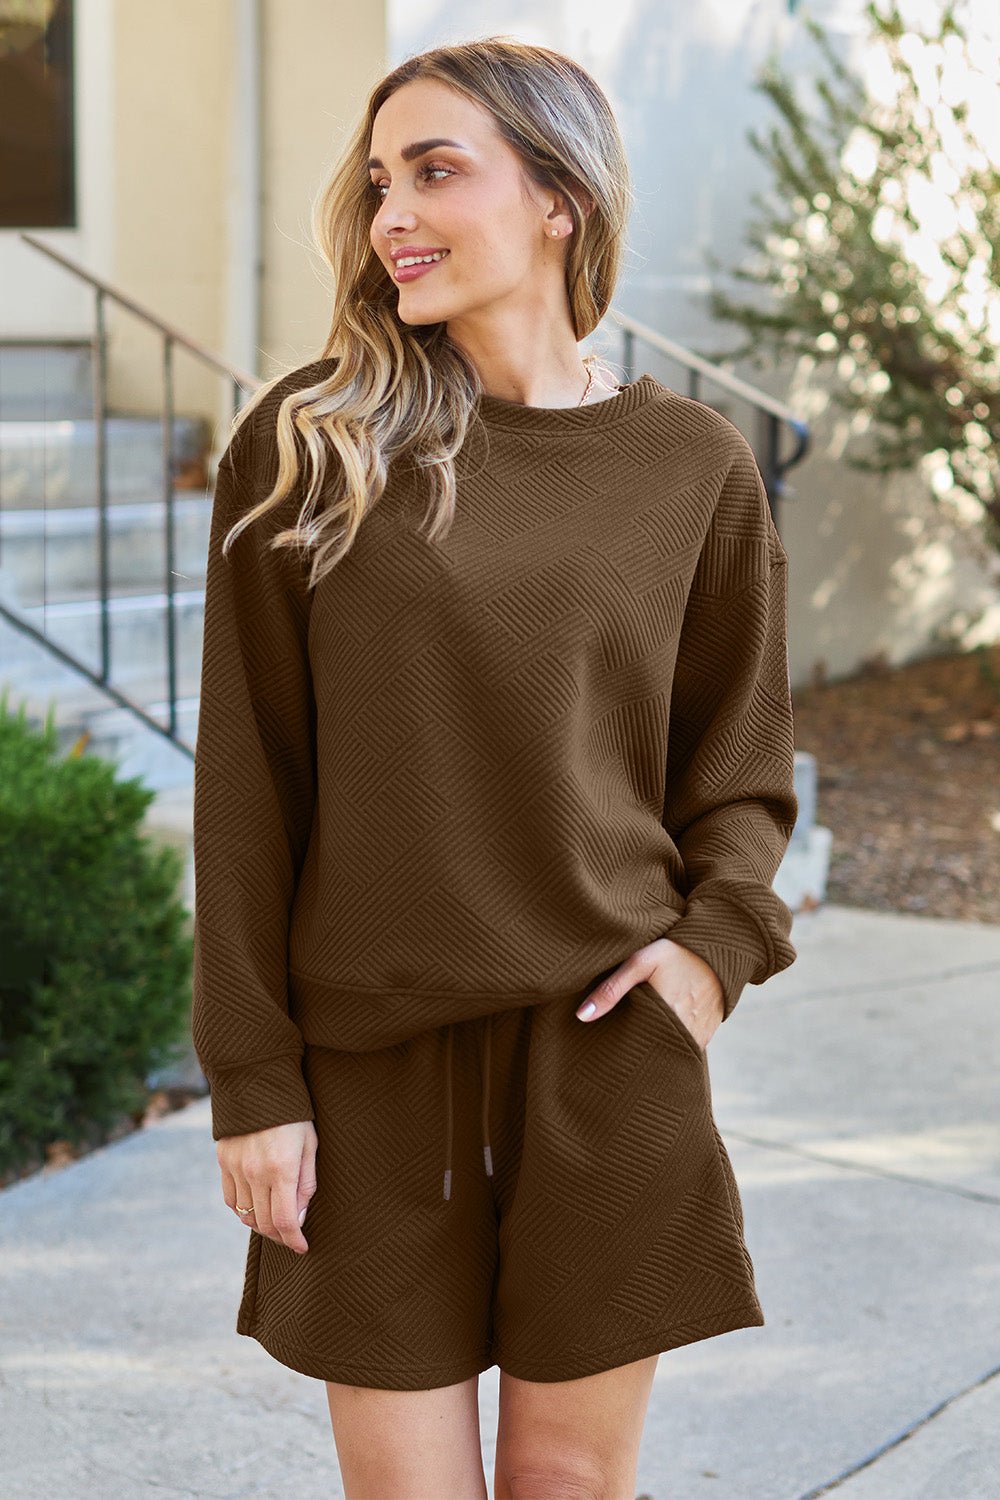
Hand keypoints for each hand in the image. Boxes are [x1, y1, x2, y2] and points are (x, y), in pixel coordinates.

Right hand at [217, 1120, 317, 1254]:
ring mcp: (236, 1168)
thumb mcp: (310, 1146)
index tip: (302, 1247)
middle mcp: (255, 1173)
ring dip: (261, 1225)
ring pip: (245, 1215)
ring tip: (275, 1223)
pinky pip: (231, 1199)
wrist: (258, 1084)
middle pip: (264, 1223)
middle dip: (280, 1236)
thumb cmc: (293, 1115)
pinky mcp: (223, 1162)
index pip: (285, 1221)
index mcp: (282, 1169)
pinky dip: (242, 1210)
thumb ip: (306, 1185)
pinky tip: (255, 1207)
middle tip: (291, 1236)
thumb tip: (300, 1218)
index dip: (295, 1240)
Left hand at [575, 938, 725, 1049]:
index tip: (605, 1049)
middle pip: (650, 1054)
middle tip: (619, 1049)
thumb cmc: (676, 952)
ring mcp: (697, 1038)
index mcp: (663, 1017)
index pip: (633, 1046)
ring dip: (654, 1051)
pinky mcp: (706, 1037)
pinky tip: (658, 1039)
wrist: (719, 949)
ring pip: (667, 1055)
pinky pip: (683, 1051)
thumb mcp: (640, 962)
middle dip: (635, 1053)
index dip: (618, 1048)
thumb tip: (582, 1016)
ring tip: (638, 1043)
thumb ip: (611, 989)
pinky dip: (670, 1048)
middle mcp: (682, 1033)